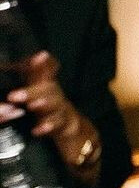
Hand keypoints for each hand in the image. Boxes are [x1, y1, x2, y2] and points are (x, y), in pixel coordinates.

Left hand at [5, 50, 98, 173]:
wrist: (75, 132)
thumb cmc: (50, 111)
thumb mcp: (41, 94)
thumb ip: (37, 77)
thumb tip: (37, 58)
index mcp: (49, 88)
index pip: (47, 73)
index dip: (45, 64)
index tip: (42, 55)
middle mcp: (58, 97)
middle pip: (50, 90)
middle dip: (32, 91)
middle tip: (14, 96)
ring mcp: (64, 111)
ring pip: (57, 106)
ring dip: (44, 105)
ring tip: (31, 106)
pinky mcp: (68, 127)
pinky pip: (59, 126)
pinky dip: (48, 127)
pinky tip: (37, 129)